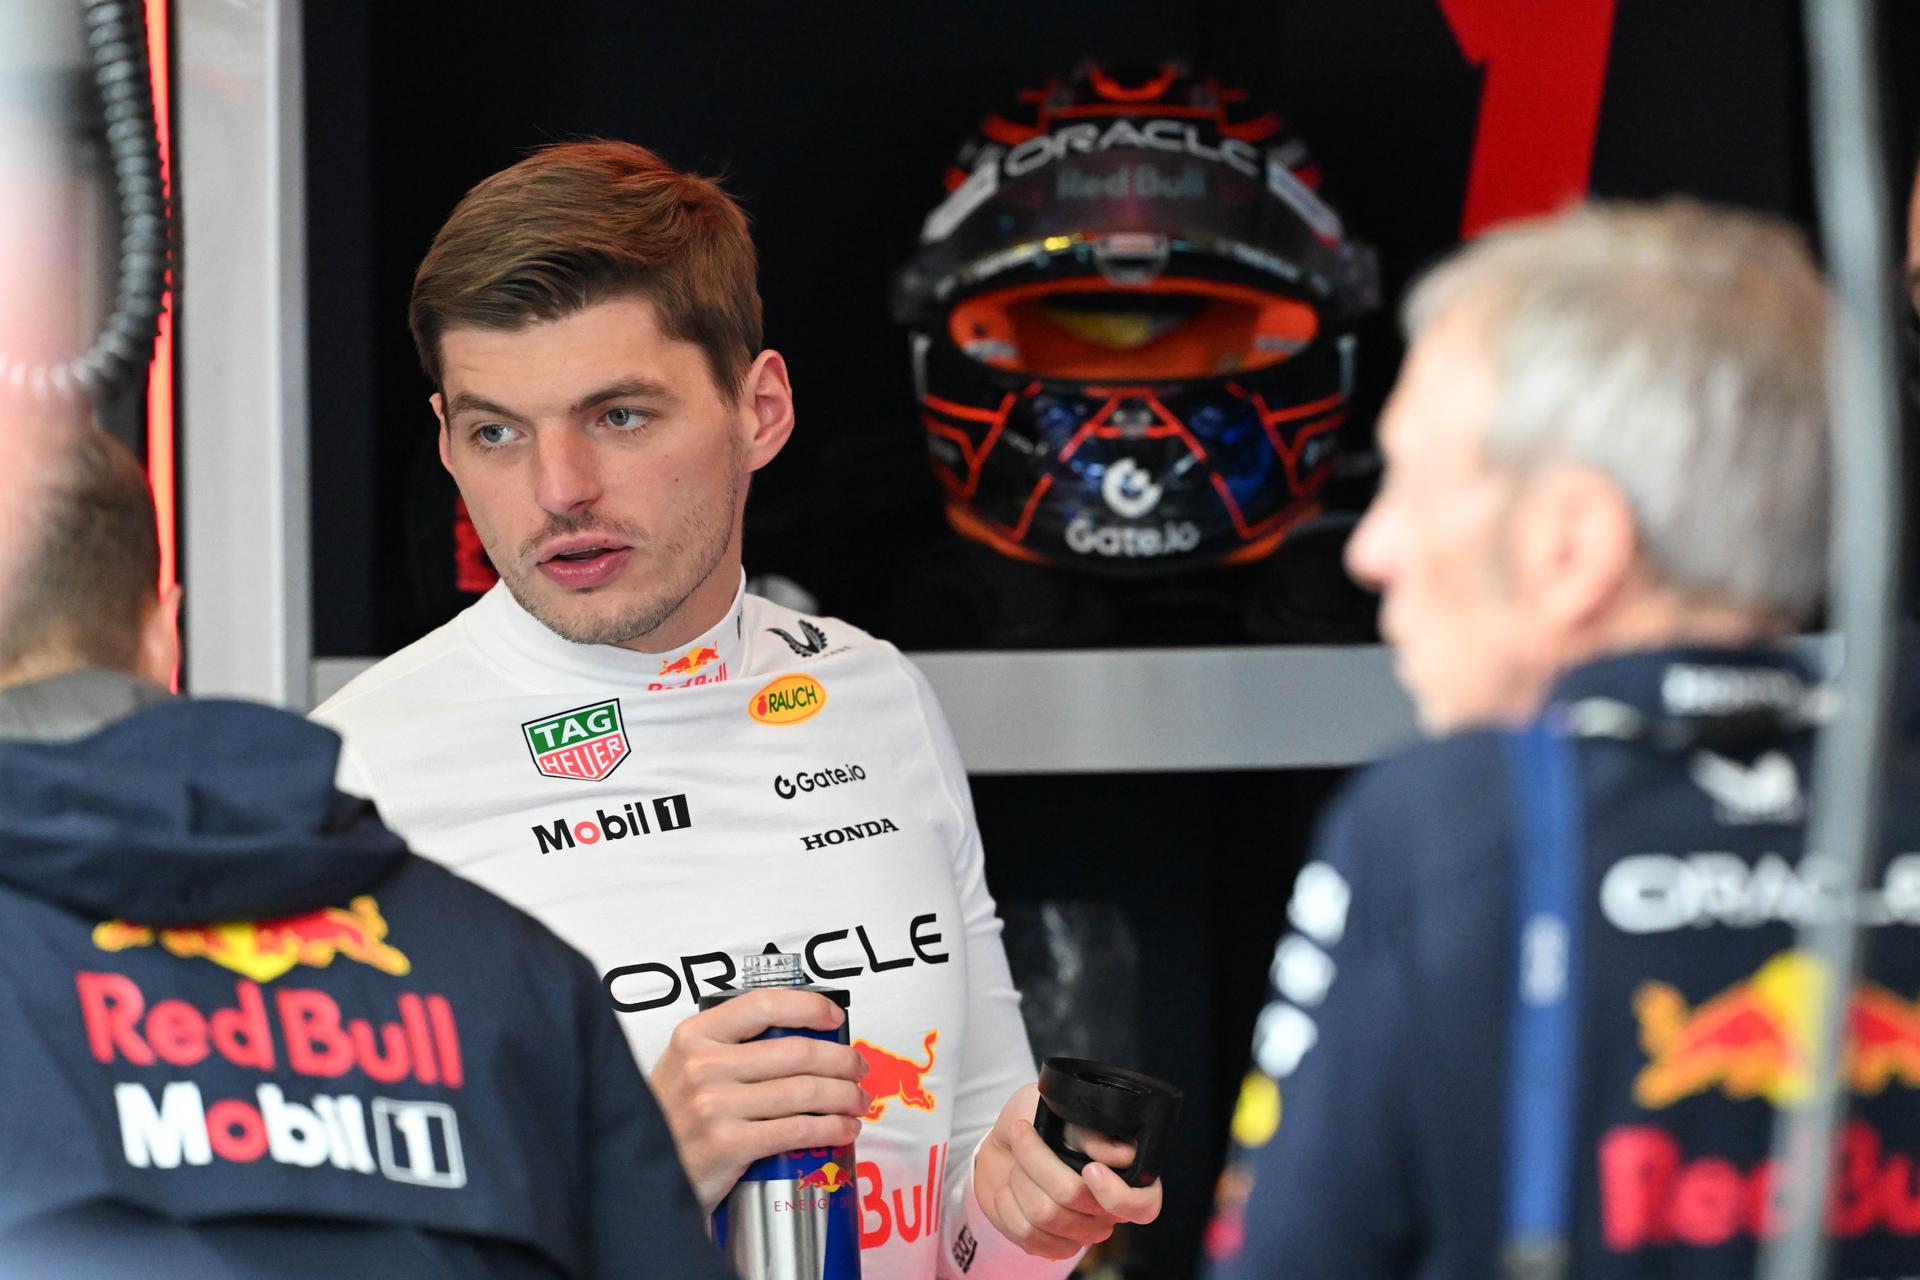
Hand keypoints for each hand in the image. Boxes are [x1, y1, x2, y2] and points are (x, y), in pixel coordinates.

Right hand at [649, 990, 870, 1211]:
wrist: (638, 1174)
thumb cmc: (671, 1121)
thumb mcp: (685, 1067)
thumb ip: (728, 1047)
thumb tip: (797, 1037)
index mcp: (695, 1036)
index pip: (763, 1005)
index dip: (809, 1006)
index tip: (834, 1017)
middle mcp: (704, 1066)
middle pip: (796, 1051)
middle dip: (840, 1059)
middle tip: (857, 1068)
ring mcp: (715, 1105)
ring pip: (804, 1091)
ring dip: (844, 1095)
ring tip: (857, 1101)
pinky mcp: (729, 1143)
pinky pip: (797, 1130)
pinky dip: (831, 1128)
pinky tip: (844, 1129)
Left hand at [972, 1083, 1163, 1259]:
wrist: (1004, 1142)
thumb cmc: (1039, 1119)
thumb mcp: (1062, 1109)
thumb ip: (1091, 1132)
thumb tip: (1121, 1155)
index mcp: (1125, 1174)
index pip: (1143, 1206)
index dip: (1117, 1194)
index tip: (1089, 1168)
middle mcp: (1108, 1210)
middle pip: (1076, 1199)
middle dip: (1037, 1159)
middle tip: (1022, 1132)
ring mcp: (1080, 1232)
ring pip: (1046, 1215)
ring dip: (1019, 1179)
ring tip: (1014, 1160)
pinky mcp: (1051, 1245)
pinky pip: (1027, 1235)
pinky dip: (1007, 1205)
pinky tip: (1008, 1189)